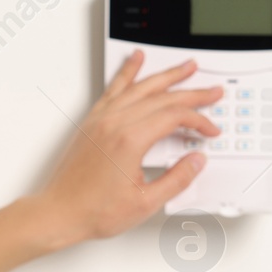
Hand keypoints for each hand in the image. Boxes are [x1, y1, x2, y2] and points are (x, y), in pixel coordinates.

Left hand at [38, 50, 222, 242]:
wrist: (60, 212)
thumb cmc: (93, 210)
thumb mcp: (145, 202)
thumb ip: (176, 179)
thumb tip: (196, 161)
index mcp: (129, 140)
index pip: (174, 117)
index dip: (198, 121)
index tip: (209, 130)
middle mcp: (114, 123)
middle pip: (162, 97)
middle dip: (192, 93)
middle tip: (212, 91)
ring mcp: (101, 119)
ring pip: (140, 87)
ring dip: (166, 75)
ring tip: (185, 67)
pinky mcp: (92, 121)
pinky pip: (114, 88)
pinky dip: (128, 71)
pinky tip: (135, 59)